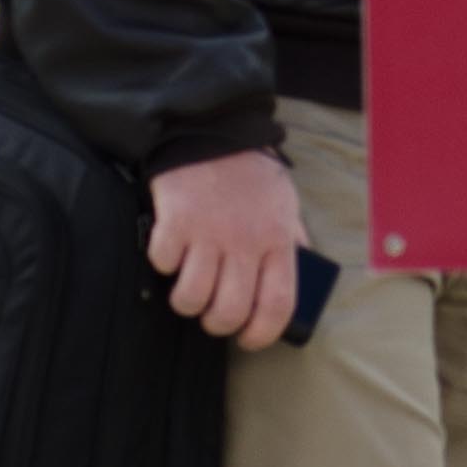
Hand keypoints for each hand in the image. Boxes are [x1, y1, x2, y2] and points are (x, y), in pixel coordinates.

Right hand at [146, 148, 303, 346]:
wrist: (213, 128)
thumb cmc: (251, 172)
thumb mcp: (285, 203)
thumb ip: (292, 240)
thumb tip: (304, 273)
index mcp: (277, 240)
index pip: (276, 306)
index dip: (260, 334)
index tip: (247, 338)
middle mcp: (244, 241)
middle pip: (228, 312)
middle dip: (216, 324)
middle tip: (210, 314)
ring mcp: (208, 232)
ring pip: (191, 298)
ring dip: (186, 300)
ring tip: (188, 286)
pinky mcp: (176, 221)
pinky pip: (163, 264)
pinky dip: (162, 263)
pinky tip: (171, 248)